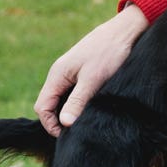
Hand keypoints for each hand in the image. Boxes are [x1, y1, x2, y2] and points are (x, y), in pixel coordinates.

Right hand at [34, 4, 147, 135]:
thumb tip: (63, 123)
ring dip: (70, 112)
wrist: (124, 31)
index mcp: (57, 75)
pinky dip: (78, 103)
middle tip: (77, 131)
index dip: (50, 124)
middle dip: (59, 120)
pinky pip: (73, 92)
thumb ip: (77, 101)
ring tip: (84, 121)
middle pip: (50, 104)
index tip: (67, 135)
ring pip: (62, 99)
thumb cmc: (109, 52)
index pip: (42, 107)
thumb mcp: (93, 79)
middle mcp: (59, 74)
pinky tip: (91, 109)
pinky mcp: (82, 73)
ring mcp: (70, 73)